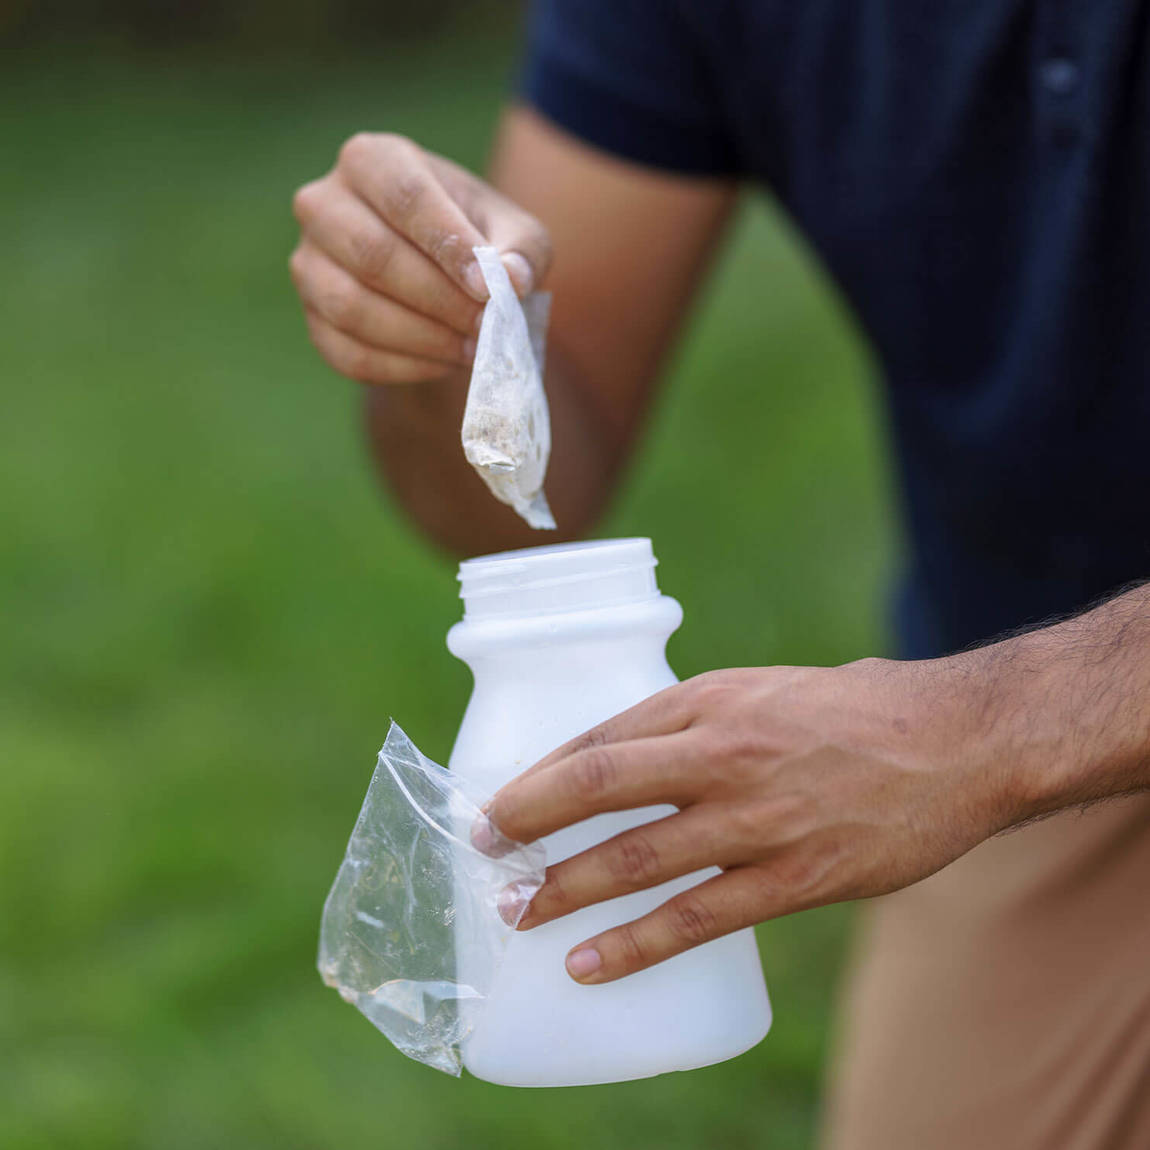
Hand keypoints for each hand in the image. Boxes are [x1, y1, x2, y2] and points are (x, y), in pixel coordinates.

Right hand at [290, 133, 551, 383]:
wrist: (442, 270)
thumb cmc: (477, 238)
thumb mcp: (514, 233)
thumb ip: (521, 251)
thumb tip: (512, 280)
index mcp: (372, 160)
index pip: (405, 197)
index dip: (448, 245)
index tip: (489, 288)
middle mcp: (323, 203)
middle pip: (372, 254)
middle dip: (438, 299)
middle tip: (486, 327)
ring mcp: (308, 263)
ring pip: (352, 308)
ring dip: (421, 338)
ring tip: (472, 349)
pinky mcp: (312, 319)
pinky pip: (349, 354)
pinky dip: (403, 367)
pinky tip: (445, 363)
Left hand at [484, 659, 1022, 983]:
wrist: (955, 741)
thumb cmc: (851, 712)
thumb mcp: (760, 692)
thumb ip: (696, 723)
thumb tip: (627, 762)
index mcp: (710, 699)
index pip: (600, 738)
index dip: (540, 774)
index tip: (501, 802)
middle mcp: (723, 752)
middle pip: (598, 788)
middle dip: (528, 823)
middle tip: (484, 851)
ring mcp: (757, 818)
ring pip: (636, 858)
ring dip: (565, 889)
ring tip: (517, 912)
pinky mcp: (794, 877)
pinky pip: (696, 919)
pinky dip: (634, 946)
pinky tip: (589, 965)